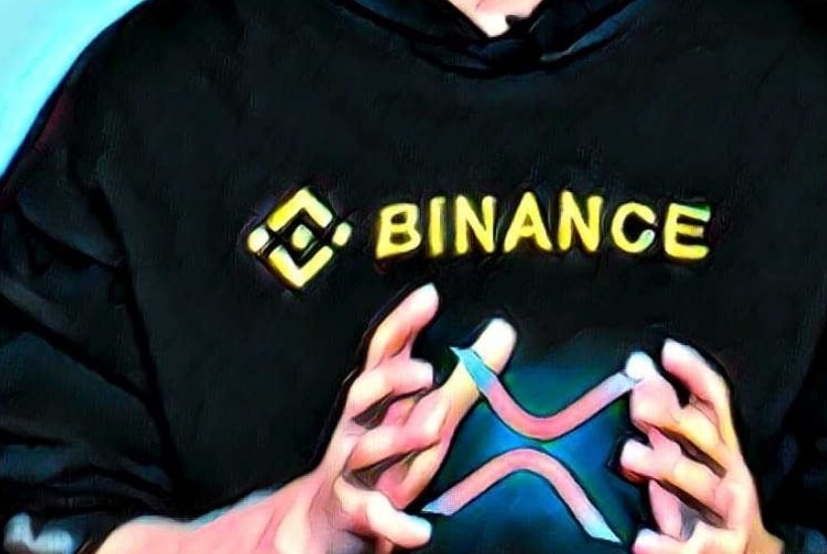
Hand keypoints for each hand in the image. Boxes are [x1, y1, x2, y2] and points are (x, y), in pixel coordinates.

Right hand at [258, 283, 515, 553]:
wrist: (324, 522)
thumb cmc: (382, 458)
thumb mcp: (414, 416)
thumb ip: (458, 378)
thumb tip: (503, 330)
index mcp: (373, 401)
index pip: (384, 354)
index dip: (403, 324)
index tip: (429, 295)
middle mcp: (356, 429)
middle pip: (364, 394)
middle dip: (393, 381)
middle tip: (429, 373)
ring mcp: (349, 471)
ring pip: (366, 451)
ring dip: (397, 439)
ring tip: (434, 429)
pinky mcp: (352, 514)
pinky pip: (372, 516)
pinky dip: (394, 523)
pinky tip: (420, 531)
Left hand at [618, 341, 780, 553]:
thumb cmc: (710, 501)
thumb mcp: (695, 458)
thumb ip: (669, 418)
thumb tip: (640, 369)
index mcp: (723, 446)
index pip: (715, 401)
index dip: (695, 373)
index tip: (667, 350)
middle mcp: (731, 472)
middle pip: (705, 437)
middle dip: (673, 417)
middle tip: (636, 402)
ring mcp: (730, 510)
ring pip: (700, 484)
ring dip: (665, 466)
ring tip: (628, 456)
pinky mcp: (722, 548)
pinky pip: (696, 546)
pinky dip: (668, 545)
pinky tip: (642, 539)